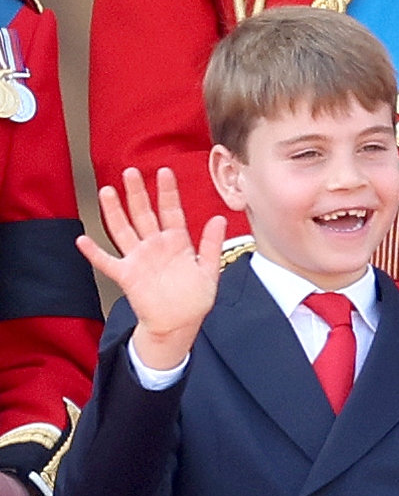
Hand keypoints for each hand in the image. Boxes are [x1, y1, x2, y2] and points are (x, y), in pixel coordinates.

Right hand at [76, 167, 225, 371]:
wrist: (179, 323)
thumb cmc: (195, 298)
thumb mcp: (209, 269)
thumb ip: (211, 244)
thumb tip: (219, 218)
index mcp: (177, 242)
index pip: (171, 211)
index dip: (168, 192)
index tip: (165, 171)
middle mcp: (156, 246)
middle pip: (144, 214)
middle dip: (138, 193)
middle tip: (131, 172)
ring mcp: (139, 258)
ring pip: (124, 229)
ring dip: (115, 211)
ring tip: (107, 191)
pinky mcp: (127, 275)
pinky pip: (107, 262)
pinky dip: (94, 252)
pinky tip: (82, 240)